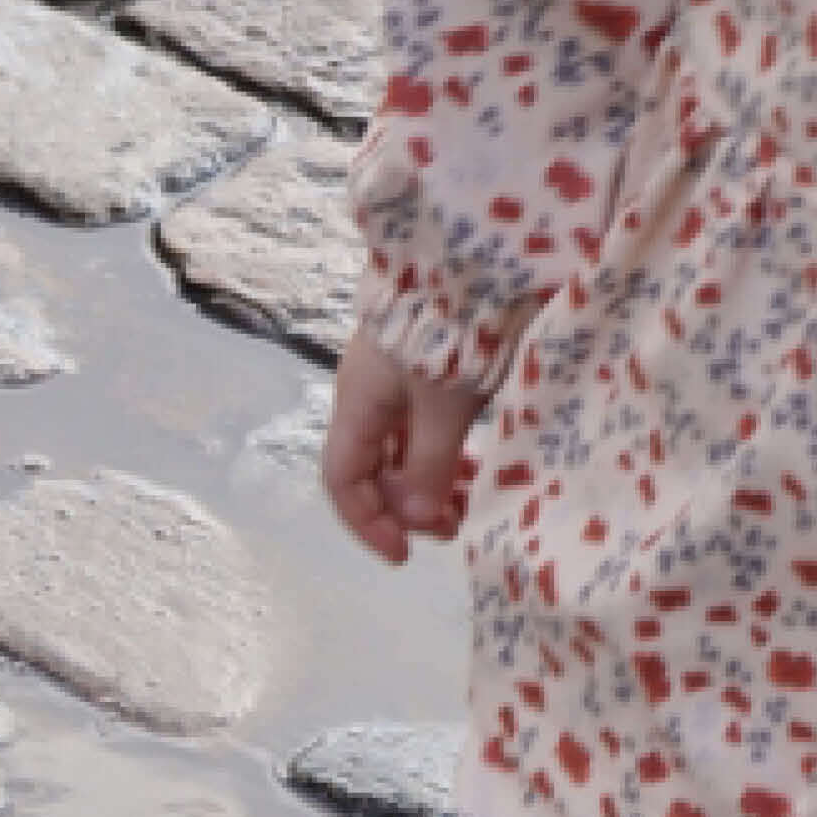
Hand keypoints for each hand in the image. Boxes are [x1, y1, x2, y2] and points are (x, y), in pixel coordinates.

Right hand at [323, 329, 488, 566]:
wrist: (473, 260)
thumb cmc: (452, 331)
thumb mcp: (443, 406)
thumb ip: (429, 466)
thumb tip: (418, 521)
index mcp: (358, 403)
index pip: (342, 480)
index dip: (367, 523)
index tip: (404, 556)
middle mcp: (369, 395)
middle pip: (373, 469)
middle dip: (405, 508)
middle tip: (450, 528)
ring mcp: (397, 380)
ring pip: (402, 450)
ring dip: (428, 483)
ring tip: (466, 502)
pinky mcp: (427, 369)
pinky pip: (424, 427)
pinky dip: (444, 455)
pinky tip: (471, 464)